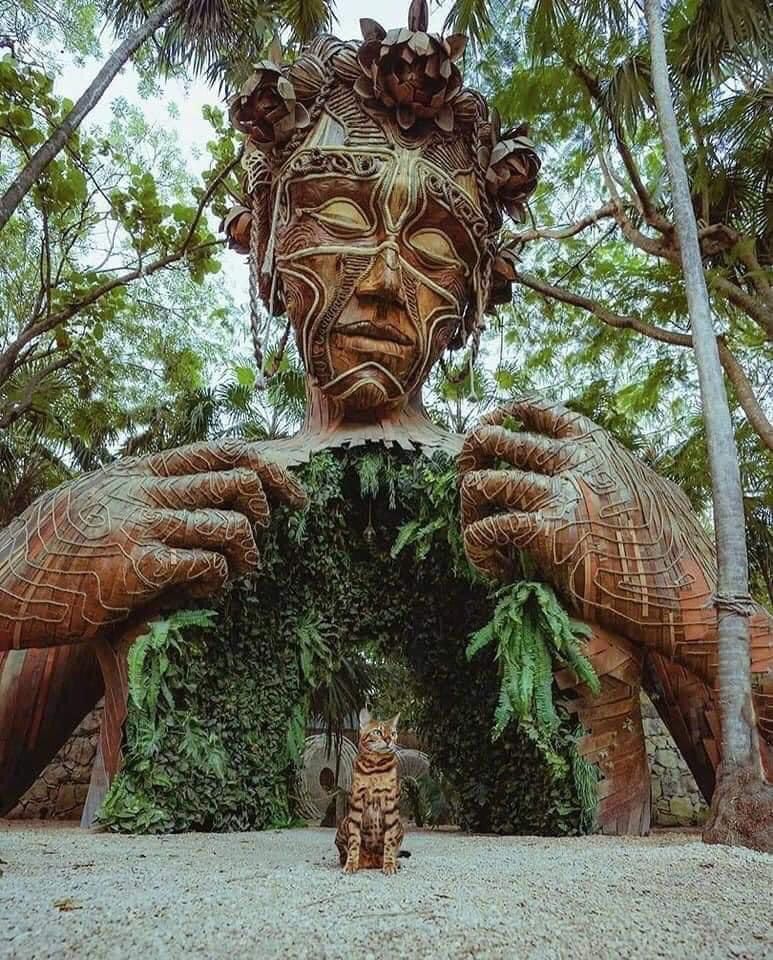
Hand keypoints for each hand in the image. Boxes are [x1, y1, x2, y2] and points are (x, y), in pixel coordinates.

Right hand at [0, 439, 306, 649]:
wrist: (2, 584)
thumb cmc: (49, 551)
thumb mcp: (91, 501)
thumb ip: (138, 492)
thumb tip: (186, 491)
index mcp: (136, 472)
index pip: (218, 450)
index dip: (267, 468)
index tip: (293, 495)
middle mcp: (142, 489)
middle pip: (238, 479)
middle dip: (268, 509)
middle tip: (262, 541)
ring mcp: (140, 524)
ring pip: (231, 523)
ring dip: (247, 554)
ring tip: (235, 574)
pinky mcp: (137, 565)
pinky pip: (206, 564)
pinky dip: (217, 581)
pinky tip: (200, 591)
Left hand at [458, 396, 770, 685]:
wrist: (683, 590)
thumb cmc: (674, 549)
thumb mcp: (656, 491)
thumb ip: (630, 472)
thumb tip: (631, 465)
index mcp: (597, 445)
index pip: (537, 411)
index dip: (503, 416)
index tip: (488, 429)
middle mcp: (574, 459)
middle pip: (495, 438)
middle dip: (471, 457)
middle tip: (470, 487)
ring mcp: (558, 493)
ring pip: (481, 482)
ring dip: (469, 510)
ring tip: (479, 535)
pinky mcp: (546, 532)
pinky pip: (486, 530)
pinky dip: (478, 550)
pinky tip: (494, 570)